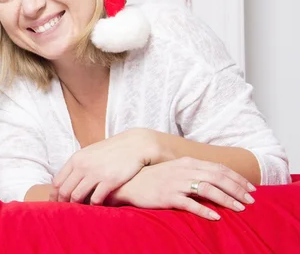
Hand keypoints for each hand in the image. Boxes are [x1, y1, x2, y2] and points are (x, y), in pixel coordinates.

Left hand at [50, 128, 158, 204]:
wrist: (134, 145)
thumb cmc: (111, 151)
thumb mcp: (90, 153)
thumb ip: (78, 165)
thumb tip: (67, 180)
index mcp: (76, 159)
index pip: (58, 181)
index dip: (54, 195)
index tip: (55, 204)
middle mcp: (82, 166)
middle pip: (64, 190)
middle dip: (62, 204)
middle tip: (64, 213)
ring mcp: (95, 173)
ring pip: (77, 196)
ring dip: (76, 207)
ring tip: (78, 213)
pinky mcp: (109, 180)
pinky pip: (95, 199)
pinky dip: (92, 206)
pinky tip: (95, 209)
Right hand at [105, 157, 255, 220]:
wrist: (128, 183)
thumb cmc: (153, 179)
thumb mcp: (175, 171)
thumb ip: (193, 173)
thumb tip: (215, 181)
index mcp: (187, 163)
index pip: (218, 168)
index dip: (237, 178)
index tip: (251, 188)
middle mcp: (183, 170)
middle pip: (217, 177)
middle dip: (237, 189)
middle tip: (251, 200)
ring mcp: (175, 183)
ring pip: (207, 189)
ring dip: (226, 199)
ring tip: (239, 209)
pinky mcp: (167, 196)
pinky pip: (189, 203)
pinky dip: (204, 209)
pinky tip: (215, 217)